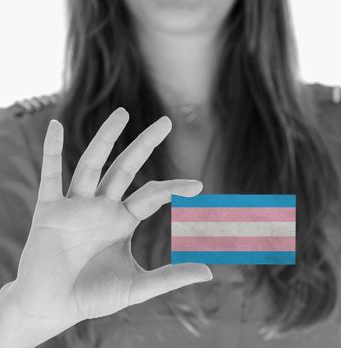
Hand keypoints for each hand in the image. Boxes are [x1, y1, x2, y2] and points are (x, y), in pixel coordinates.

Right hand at [1, 108, 211, 346]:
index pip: (153, 194)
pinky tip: (55, 127)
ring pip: (92, 164)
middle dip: (145, 144)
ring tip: (123, 113)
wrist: (52, 308)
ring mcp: (76, 206)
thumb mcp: (136, 286)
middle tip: (167, 122)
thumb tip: (209, 273)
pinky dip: (51, 152)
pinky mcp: (49, 211)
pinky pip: (49, 176)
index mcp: (122, 221)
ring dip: (106, 139)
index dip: (174, 187)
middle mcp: (102, 207)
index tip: (199, 186)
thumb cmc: (92, 297)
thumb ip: (170, 278)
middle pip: (125, 168)